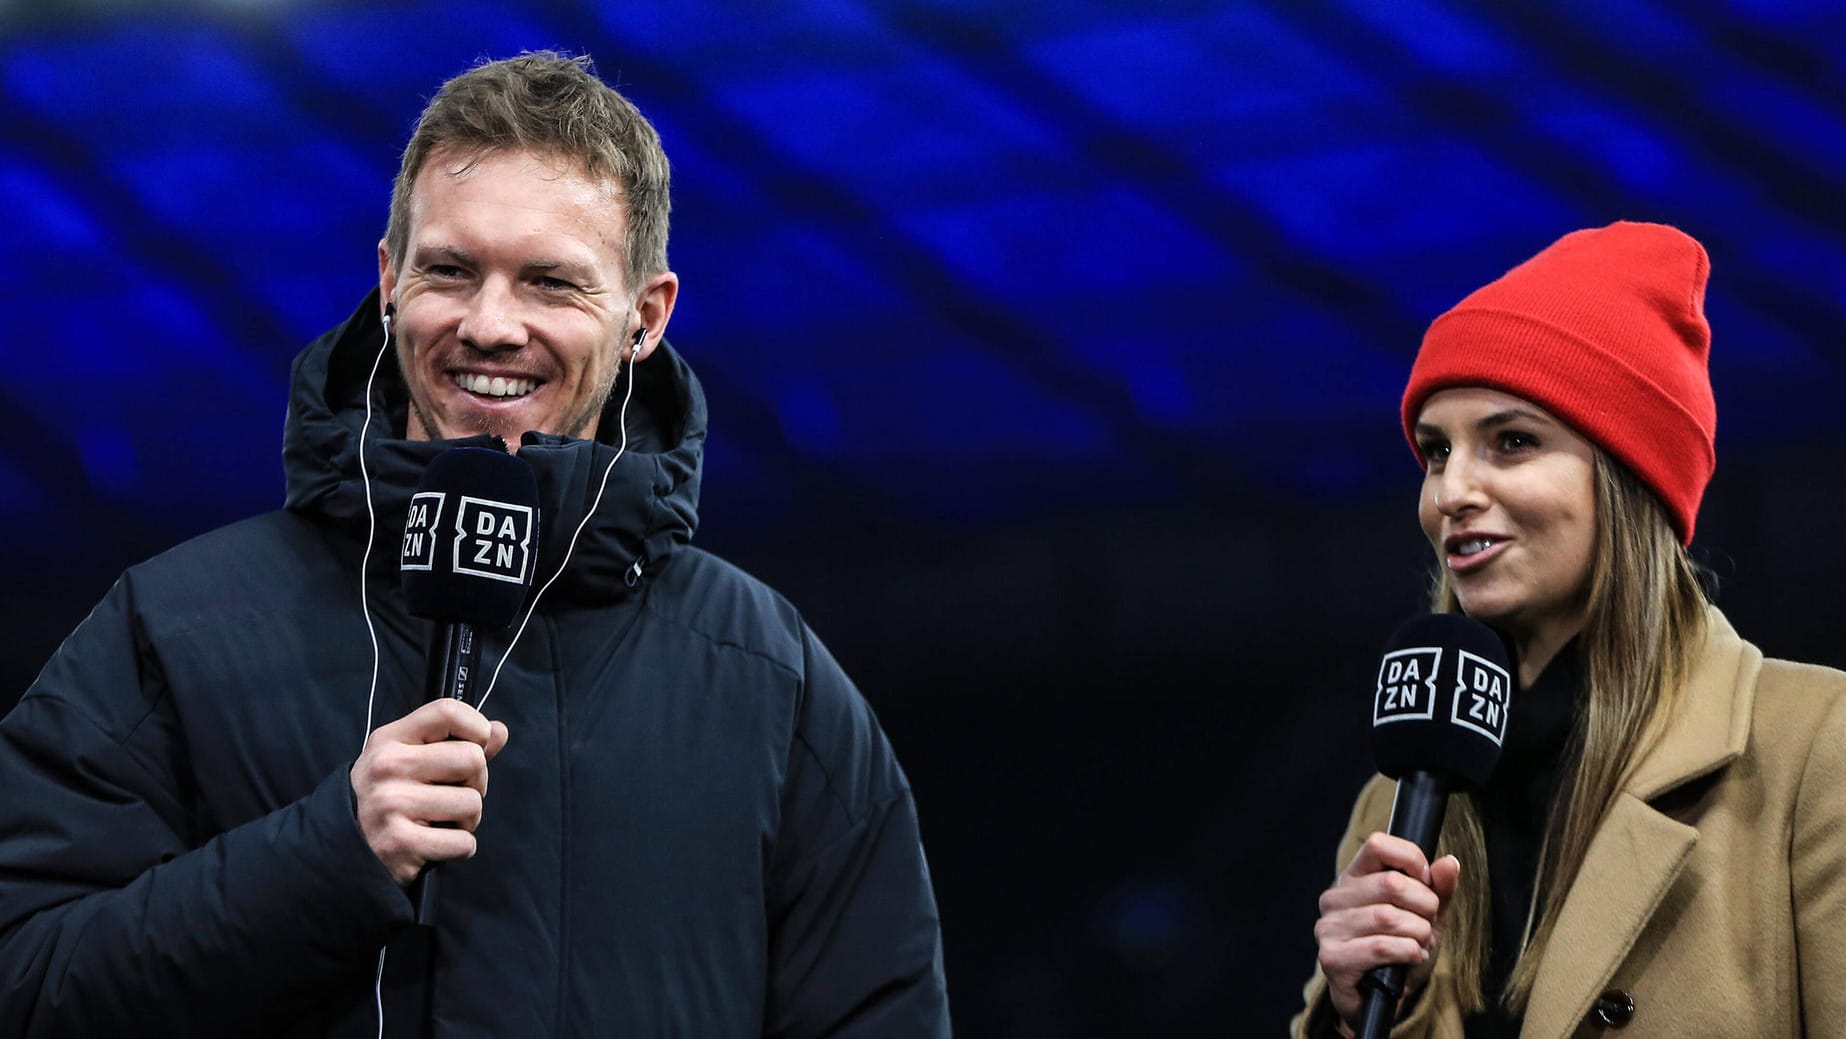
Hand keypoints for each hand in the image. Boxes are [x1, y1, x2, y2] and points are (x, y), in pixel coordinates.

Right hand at [351, 699, 509, 885]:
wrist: (344, 847)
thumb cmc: (389, 796)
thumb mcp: (411, 759)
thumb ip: (458, 743)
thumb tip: (499, 730)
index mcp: (391, 739)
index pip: (448, 711)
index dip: (477, 727)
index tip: (476, 746)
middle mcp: (387, 766)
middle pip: (472, 759)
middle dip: (476, 782)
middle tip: (455, 795)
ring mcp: (390, 804)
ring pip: (472, 803)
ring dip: (468, 819)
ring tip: (442, 821)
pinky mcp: (399, 842)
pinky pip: (463, 842)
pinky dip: (460, 847)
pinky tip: (437, 843)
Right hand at [1313, 832, 1459, 1032]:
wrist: (1383, 998)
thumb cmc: (1400, 951)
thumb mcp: (1426, 916)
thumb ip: (1439, 890)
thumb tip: (1449, 863)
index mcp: (1353, 877)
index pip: (1378, 845)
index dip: (1413, 861)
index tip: (1427, 883)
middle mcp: (1334, 898)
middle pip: (1391, 883)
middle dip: (1424, 907)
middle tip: (1427, 924)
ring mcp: (1329, 928)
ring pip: (1389, 917)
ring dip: (1419, 934)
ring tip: (1420, 944)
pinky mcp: (1332, 958)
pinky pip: (1382, 947)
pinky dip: (1409, 953)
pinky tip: (1411, 957)